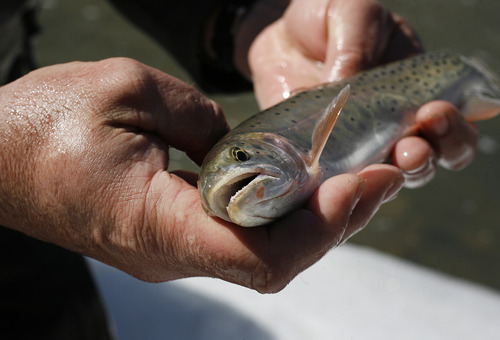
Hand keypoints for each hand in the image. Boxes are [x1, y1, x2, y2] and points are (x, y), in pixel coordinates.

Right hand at [0, 58, 402, 291]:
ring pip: (262, 252)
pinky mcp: (169, 236)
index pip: (261, 255)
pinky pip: (239, 235)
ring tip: (356, 179)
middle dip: (335, 221)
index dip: (321, 225)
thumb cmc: (45, 123)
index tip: (360, 182)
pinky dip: (281, 213)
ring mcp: (171, 249)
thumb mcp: (128, 94)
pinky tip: (303, 184)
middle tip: (380, 176)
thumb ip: (200, 121)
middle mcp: (170, 252)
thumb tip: (244, 144)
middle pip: (275, 259)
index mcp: (156, 225)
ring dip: (314, 220)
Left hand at [241, 0, 477, 186]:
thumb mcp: (349, 12)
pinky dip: (337, 183)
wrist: (280, 37)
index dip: (452, 130)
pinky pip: (333, 182)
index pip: (449, 127)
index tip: (432, 114)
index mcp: (415, 93)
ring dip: (385, 178)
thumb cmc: (324, 21)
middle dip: (425, 158)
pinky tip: (335, 176)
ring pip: (383, 180)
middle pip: (425, 162)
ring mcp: (355, 147)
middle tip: (411, 147)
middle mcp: (391, 127)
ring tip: (377, 163)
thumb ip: (358, 42)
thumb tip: (350, 82)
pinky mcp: (319, 158)